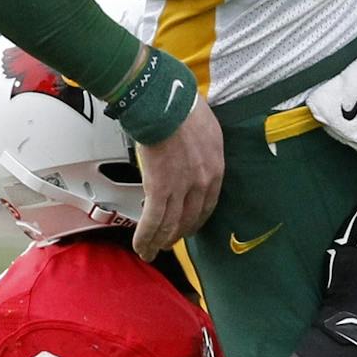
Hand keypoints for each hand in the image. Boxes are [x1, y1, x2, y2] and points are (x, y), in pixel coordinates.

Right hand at [130, 91, 222, 259]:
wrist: (166, 104)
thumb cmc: (183, 108)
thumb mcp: (207, 129)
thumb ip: (204, 148)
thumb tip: (194, 151)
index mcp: (215, 169)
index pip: (207, 205)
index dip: (195, 220)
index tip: (188, 227)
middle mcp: (201, 184)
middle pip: (189, 219)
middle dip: (178, 235)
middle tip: (169, 244)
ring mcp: (180, 189)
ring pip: (170, 225)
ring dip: (159, 242)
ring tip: (151, 252)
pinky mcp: (159, 190)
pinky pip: (153, 221)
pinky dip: (145, 237)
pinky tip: (140, 246)